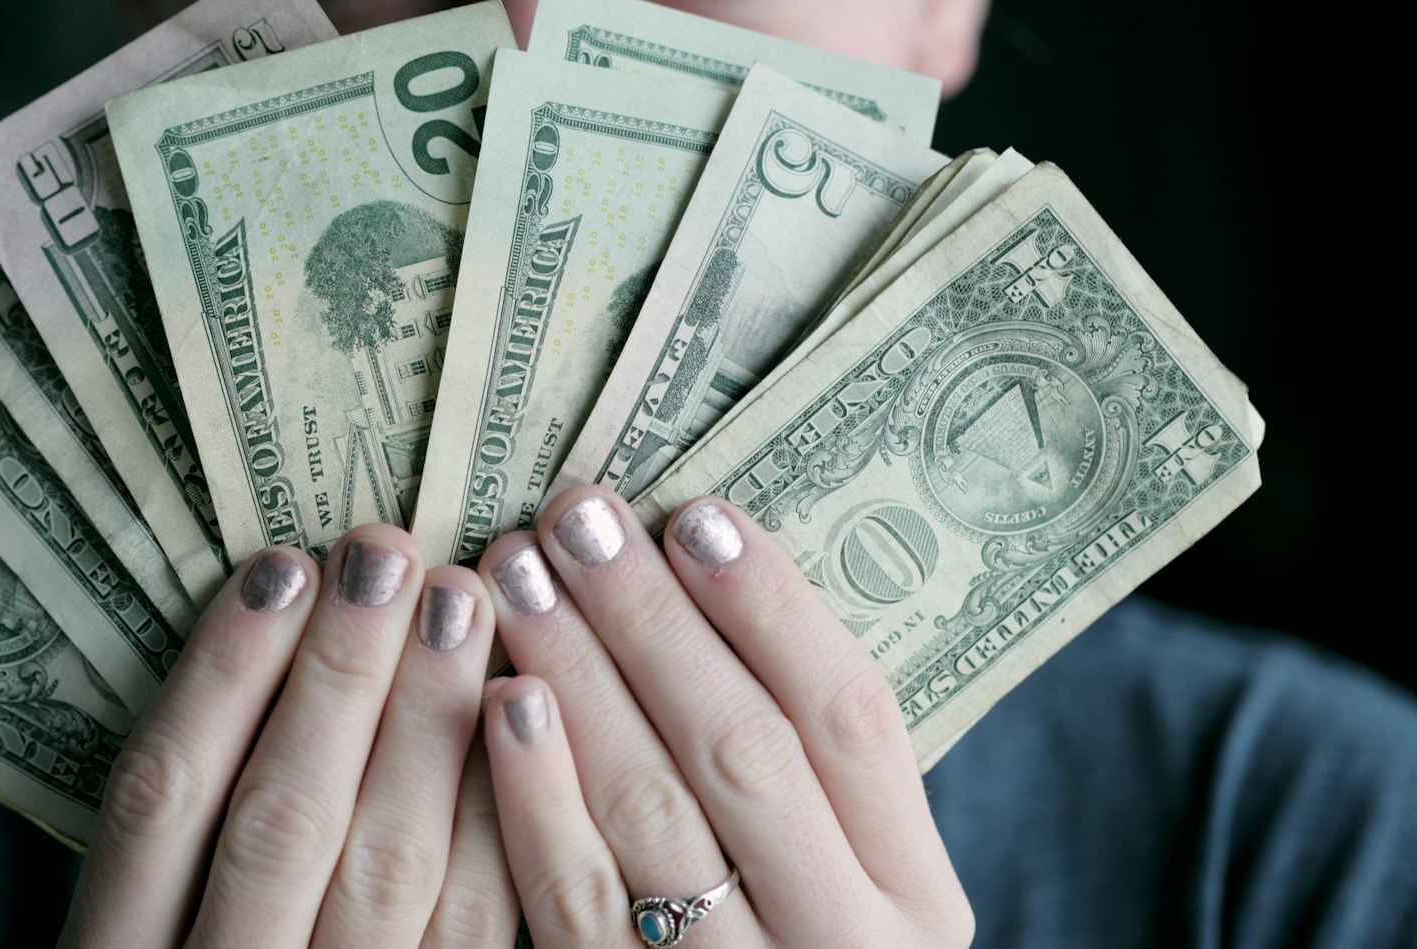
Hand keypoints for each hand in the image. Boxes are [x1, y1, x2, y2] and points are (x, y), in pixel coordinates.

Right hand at [59, 523, 517, 947]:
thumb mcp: (141, 923)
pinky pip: (472, 929)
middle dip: (341, 675)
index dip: (222, 675)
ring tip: (460, 603)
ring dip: (426, 727)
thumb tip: (275, 615)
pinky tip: (515, 718)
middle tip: (389, 552)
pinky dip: (493, 820)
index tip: (281, 566)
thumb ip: (185, 815)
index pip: (161, 798)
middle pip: (281, 819)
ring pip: (385, 870)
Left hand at [477, 485, 974, 946]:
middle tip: (576, 518)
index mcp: (915, 892)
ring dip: (579, 677)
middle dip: (651, 620)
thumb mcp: (842, 869)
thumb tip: (698, 564)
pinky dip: (534, 792)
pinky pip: (575, 898)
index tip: (694, 511)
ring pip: (653, 814)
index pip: (852, 717)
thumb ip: (798, 763)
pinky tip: (501, 701)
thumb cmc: (789, 938)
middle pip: (744, 750)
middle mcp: (845, 944)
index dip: (771, 606)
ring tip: (518, 575)